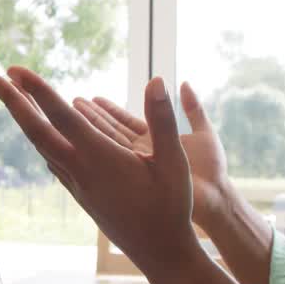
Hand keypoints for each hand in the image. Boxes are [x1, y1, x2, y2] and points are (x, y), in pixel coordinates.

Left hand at [0, 67, 201, 273]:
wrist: (158, 253)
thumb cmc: (171, 208)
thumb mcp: (173, 162)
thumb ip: (163, 120)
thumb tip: (158, 79)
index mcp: (99, 159)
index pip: (61, 116)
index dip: (37, 90)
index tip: (14, 69)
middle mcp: (79, 170)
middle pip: (35, 130)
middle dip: (11, 101)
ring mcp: (75, 183)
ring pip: (41, 145)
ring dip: (24, 118)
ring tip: (12, 95)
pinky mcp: (79, 193)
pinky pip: (52, 160)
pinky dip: (40, 139)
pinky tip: (39, 132)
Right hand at [73, 83, 231, 229]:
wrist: (215, 200)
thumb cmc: (213, 170)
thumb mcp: (204, 133)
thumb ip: (193, 109)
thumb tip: (184, 83)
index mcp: (157, 141)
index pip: (127, 122)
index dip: (110, 110)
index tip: (92, 98)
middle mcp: (143, 154)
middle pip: (113, 132)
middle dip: (92, 118)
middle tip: (72, 103)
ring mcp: (138, 168)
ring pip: (109, 146)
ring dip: (89, 132)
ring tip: (69, 118)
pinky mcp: (136, 180)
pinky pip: (112, 162)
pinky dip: (95, 153)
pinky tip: (78, 144)